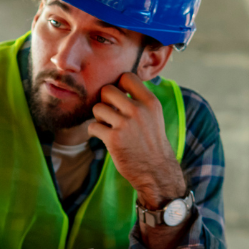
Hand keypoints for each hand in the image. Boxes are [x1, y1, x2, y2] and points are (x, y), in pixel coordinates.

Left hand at [87, 72, 185, 208]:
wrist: (156, 171)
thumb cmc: (150, 142)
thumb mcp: (153, 116)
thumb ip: (138, 100)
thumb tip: (115, 85)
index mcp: (150, 102)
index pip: (127, 77)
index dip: (118, 85)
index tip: (118, 98)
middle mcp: (138, 110)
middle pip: (107, 90)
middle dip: (104, 101)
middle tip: (110, 113)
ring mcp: (126, 124)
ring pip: (97, 108)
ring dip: (99, 118)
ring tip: (108, 127)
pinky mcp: (113, 138)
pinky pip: (92, 127)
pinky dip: (95, 132)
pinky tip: (105, 138)